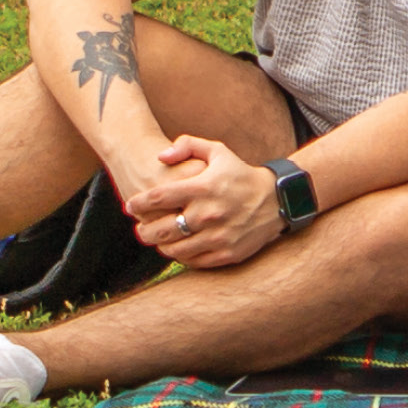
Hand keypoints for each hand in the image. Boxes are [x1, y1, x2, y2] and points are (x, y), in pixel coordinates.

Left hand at [122, 136, 283, 268]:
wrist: (276, 200)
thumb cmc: (240, 174)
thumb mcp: (219, 151)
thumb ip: (187, 145)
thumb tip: (160, 155)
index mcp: (203, 187)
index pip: (158, 198)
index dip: (138, 203)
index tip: (131, 205)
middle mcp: (208, 214)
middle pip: (160, 230)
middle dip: (144, 230)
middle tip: (140, 226)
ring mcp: (216, 236)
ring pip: (173, 249)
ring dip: (160, 245)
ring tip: (158, 238)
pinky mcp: (225, 253)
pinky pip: (192, 261)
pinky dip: (180, 255)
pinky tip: (179, 246)